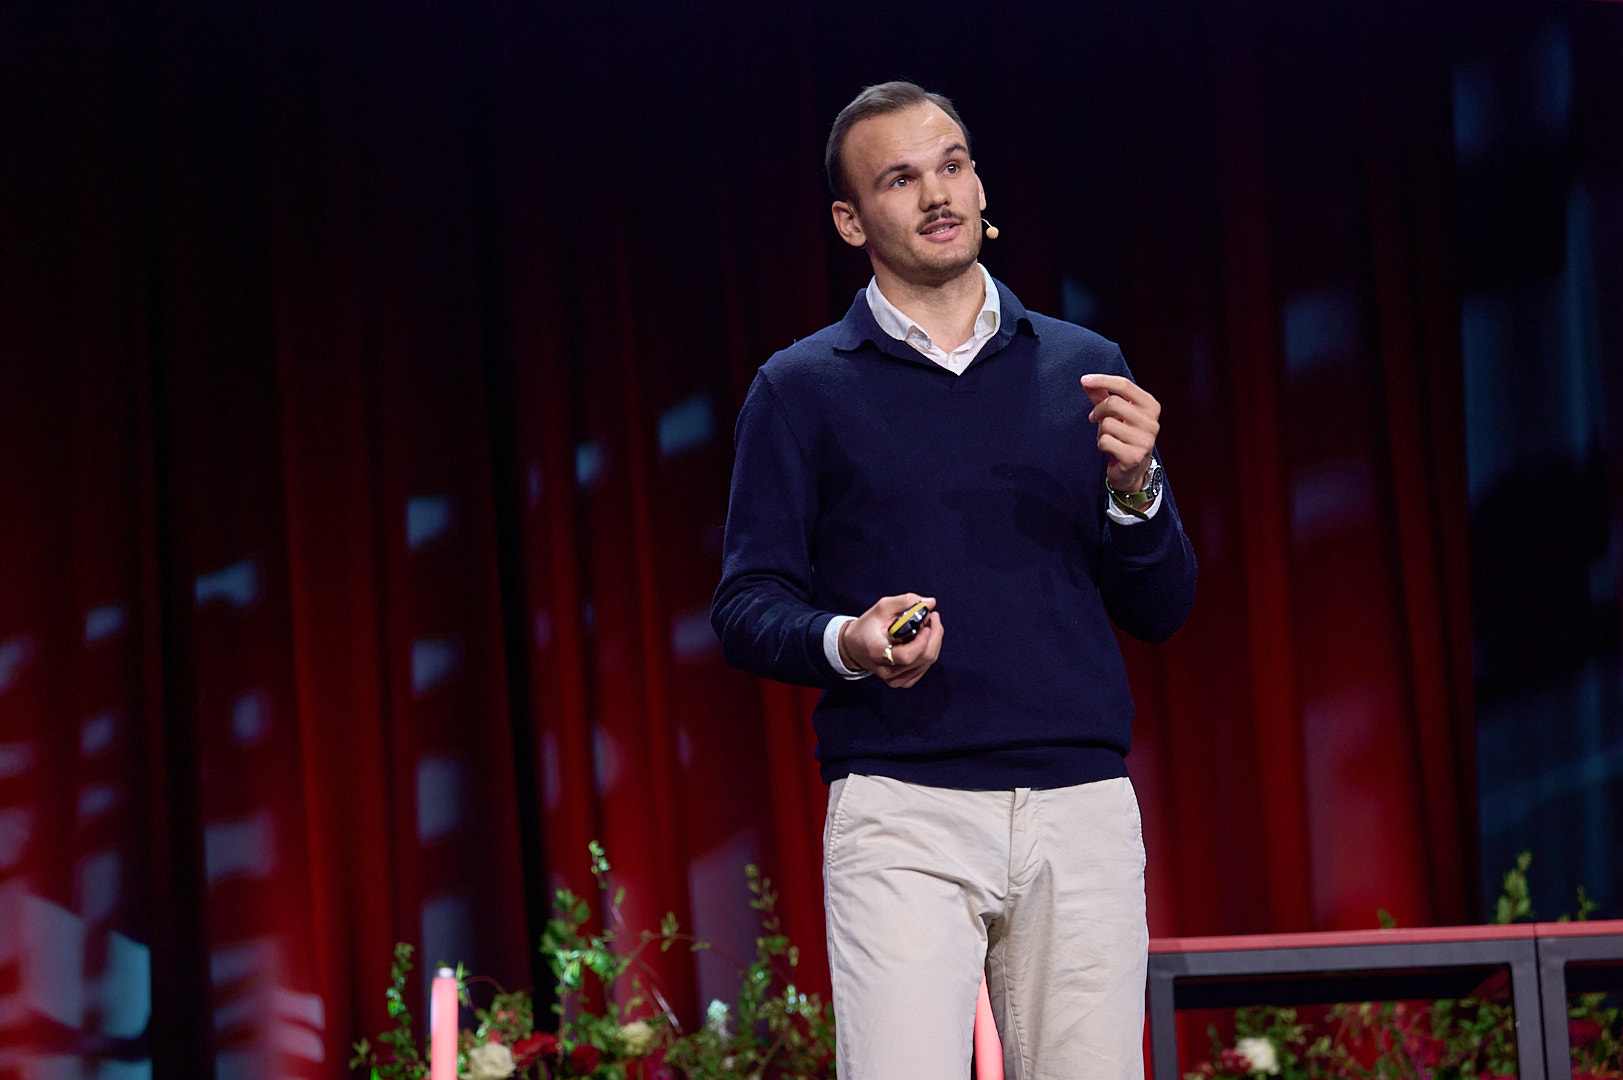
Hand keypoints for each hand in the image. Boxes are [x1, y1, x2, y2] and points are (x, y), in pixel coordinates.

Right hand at [838, 592, 943, 688]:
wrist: (855, 647)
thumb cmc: (868, 627)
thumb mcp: (881, 608)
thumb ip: (905, 602)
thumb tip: (931, 602)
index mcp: (878, 652)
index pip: (907, 655)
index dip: (922, 640)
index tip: (927, 623)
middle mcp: (887, 670)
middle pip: (923, 658)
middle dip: (935, 634)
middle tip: (933, 617)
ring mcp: (895, 678)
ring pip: (928, 662)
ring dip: (934, 641)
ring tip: (927, 626)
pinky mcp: (903, 681)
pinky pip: (925, 667)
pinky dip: (929, 651)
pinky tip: (924, 640)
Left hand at [1081, 374, 1160, 491]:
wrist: (1132, 470)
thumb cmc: (1123, 436)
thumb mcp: (1115, 413)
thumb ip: (1102, 396)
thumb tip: (1085, 381)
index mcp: (1151, 406)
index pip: (1125, 385)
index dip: (1102, 380)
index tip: (1084, 380)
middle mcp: (1151, 422)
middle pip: (1113, 403)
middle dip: (1098, 411)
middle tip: (1095, 418)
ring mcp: (1144, 440)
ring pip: (1107, 423)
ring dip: (1100, 431)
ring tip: (1108, 437)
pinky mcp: (1133, 457)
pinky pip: (1105, 441)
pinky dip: (1101, 445)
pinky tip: (1110, 449)